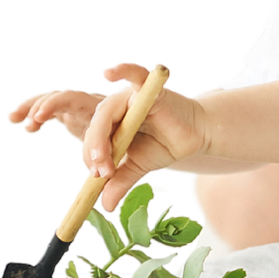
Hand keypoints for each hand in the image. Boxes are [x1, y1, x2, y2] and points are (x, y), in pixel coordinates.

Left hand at [45, 60, 213, 212]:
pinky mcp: (150, 90)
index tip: (95, 177)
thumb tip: (105, 206)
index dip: (83, 152)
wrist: (195, 136)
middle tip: (101, 173)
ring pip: (106, 113)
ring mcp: (131, 96)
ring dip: (100, 138)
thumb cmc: (163, 144)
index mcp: (107, 122)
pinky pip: (135, 75)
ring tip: (104, 162)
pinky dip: (123, 71)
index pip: (84, 132)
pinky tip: (109, 72)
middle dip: (92, 150)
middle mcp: (116, 107)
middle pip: (92, 124)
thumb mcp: (136, 166)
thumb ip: (118, 181)